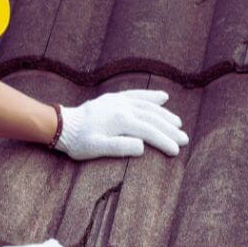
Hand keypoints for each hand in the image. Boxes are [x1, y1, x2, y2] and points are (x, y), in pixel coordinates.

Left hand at [53, 90, 188, 159]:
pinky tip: (163, 97)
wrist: (62, 125)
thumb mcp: (96, 149)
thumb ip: (119, 147)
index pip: (149, 131)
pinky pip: (137, 95)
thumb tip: (142, 146)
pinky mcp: (114, 98)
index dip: (164, 141)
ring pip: (148, 106)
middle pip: (152, 118)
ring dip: (165, 114)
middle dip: (170, 129)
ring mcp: (119, 101)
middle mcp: (123, 107)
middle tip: (185, 139)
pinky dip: (151, 96)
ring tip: (178, 123)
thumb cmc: (78, 141)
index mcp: (120, 120)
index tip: (176, 151)